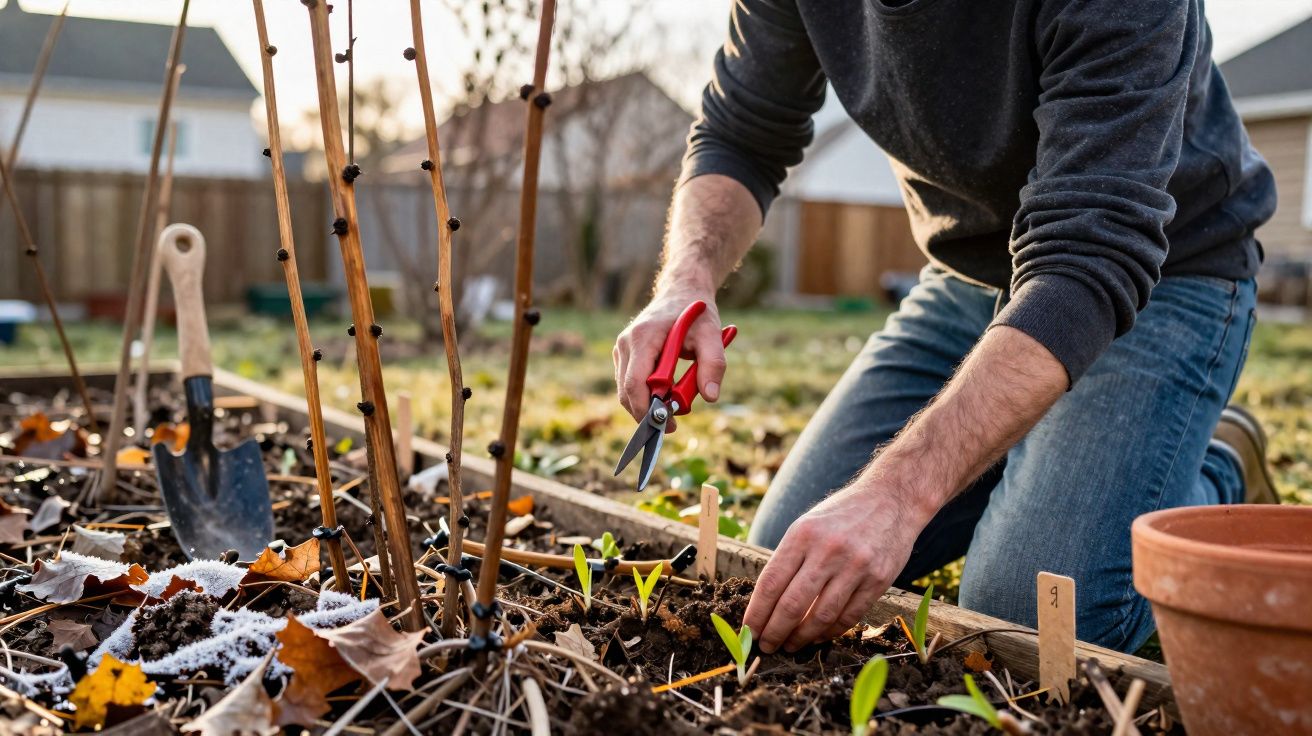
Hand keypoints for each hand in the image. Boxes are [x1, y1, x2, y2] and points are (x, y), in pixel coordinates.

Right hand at [613, 292, 726, 421]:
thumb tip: (710, 396)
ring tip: (675, 404)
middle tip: (674, 423)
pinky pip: (629, 383)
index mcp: (643, 337)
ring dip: (648, 404)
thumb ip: (714, 365)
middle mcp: (626, 343)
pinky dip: (646, 395)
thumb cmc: (696, 313)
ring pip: (625, 391)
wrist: (682, 292)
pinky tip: (666, 392)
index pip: (634, 384)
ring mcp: (621, 349)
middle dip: (648, 412)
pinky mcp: (624, 355)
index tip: (668, 424)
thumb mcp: (712, 335)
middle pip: (626, 392)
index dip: (647, 409)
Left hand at [743, 482, 921, 652]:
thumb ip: (789, 558)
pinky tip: (819, 636)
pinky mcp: (878, 579)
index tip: (749, 631)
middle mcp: (827, 550)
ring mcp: (855, 566)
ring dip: (802, 637)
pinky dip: (830, 632)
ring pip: (821, 616)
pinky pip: (848, 616)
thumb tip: (766, 603)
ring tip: (791, 645)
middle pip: (792, 604)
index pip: (771, 582)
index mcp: (803, 534)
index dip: (757, 613)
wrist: (891, 499)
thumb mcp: (807, 525)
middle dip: (775, 631)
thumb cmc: (841, 515)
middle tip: (767, 646)